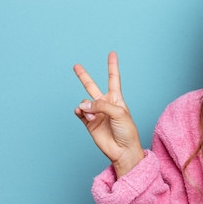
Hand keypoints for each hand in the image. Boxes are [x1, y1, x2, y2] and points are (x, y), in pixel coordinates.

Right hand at [74, 52, 143, 177]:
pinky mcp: (88, 123)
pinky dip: (79, 111)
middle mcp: (105, 104)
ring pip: (84, 102)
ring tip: (92, 115)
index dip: (112, 66)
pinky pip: (79, 112)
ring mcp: (96, 113)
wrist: (123, 150)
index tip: (112, 53)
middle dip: (83, 76)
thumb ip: (101, 105)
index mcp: (116, 99)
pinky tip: (82, 112)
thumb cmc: (127, 131)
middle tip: (75, 66)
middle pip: (92, 86)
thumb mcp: (119, 113)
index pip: (113, 78)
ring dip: (87, 106)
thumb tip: (84, 105)